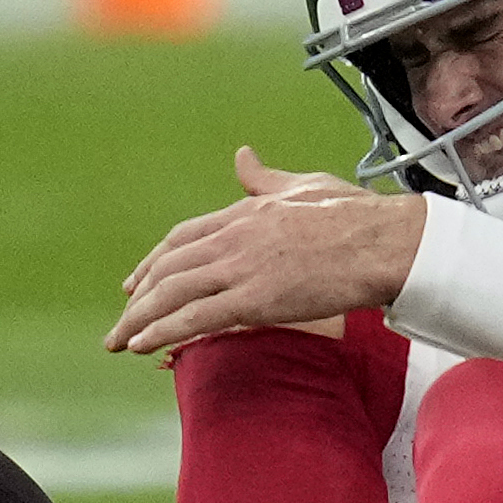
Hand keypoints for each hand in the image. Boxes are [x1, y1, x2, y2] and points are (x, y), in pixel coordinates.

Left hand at [110, 148, 426, 357]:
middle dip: (138, 298)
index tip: (136, 283)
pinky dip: (164, 331)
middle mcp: (233, 238)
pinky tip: (143, 346)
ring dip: (139, 320)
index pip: (182, 238)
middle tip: (121, 323)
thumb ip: (265, 178)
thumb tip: (243, 157)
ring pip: (172, 293)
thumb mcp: (303, 184)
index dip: (153, 263)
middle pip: (167, 268)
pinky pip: (196, 317)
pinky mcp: (255, 298)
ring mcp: (242, 268)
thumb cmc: (356, 216)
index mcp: (244, 213)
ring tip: (118, 341)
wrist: (383, 241)